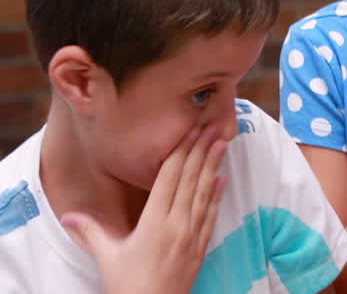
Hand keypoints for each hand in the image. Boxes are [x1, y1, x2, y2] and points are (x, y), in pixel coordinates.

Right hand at [62, 124, 226, 293]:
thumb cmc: (128, 287)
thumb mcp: (107, 257)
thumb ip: (91, 232)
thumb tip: (67, 215)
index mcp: (154, 222)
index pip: (170, 178)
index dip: (181, 152)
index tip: (192, 131)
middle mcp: (177, 225)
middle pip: (191, 180)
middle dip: (202, 150)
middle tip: (214, 126)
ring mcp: (192, 236)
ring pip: (204, 194)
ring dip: (213, 167)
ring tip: (222, 144)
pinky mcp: (200, 248)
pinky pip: (211, 216)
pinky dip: (217, 196)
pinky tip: (223, 181)